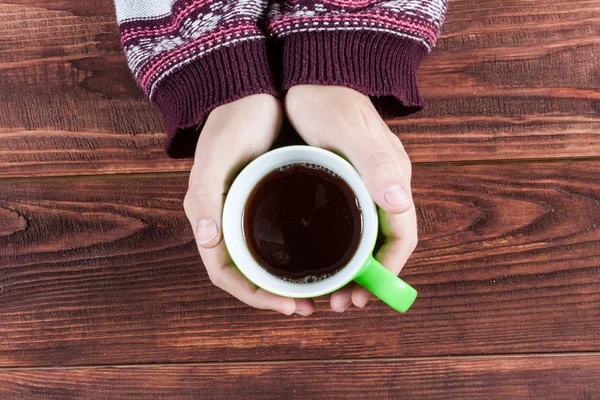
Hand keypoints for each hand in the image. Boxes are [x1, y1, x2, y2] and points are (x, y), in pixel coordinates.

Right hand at [184, 94, 314, 315]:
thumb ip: (207, 196)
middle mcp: (227, 222)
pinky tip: (322, 257)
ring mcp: (247, 212)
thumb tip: (207, 241)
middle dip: (275, 296)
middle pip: (248, 275)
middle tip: (309, 305)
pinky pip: (278, 238)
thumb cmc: (232, 122)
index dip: (254, 296)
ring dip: (286, 281)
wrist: (250, 90)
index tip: (288, 305)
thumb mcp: (217, 157)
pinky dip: (296, 255)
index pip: (227, 274)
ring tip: (319, 290)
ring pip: (264, 261)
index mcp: (210, 218)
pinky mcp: (267, 200)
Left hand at [285, 85, 417, 311]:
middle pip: (383, 245)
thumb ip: (375, 162)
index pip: (401, 237)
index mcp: (391, 180)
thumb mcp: (348, 130)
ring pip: (365, 239)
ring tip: (327, 291)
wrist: (314, 73)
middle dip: (367, 280)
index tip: (365, 296)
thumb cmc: (327, 99)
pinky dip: (338, 249)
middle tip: (339, 303)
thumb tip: (401, 202)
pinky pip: (348, 224)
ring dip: (352, 270)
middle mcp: (382, 186)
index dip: (388, 272)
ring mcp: (364, 184)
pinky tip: (316, 259)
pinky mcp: (344, 181)